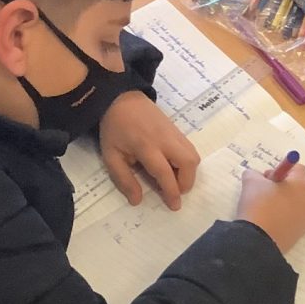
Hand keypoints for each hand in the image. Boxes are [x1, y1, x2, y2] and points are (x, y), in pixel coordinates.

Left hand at [97, 92, 199, 209]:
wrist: (121, 98)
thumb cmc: (114, 128)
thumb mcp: (111, 155)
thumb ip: (124, 179)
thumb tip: (137, 200)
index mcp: (146, 146)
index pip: (164, 172)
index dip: (171, 191)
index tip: (174, 205)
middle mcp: (165, 139)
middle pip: (188, 163)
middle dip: (186, 183)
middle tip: (175, 191)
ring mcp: (174, 133)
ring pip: (193, 156)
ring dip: (189, 173)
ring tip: (175, 179)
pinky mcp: (177, 130)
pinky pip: (190, 149)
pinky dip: (187, 163)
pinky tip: (174, 166)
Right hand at [236, 164, 304, 252]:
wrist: (258, 240)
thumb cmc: (258, 206)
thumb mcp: (251, 182)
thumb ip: (254, 174)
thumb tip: (256, 176)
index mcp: (302, 184)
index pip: (298, 169)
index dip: (281, 170)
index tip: (267, 179)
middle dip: (290, 185)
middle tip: (271, 191)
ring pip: (302, 202)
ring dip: (290, 200)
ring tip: (271, 206)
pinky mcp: (303, 232)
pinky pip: (298, 217)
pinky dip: (289, 215)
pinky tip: (273, 219)